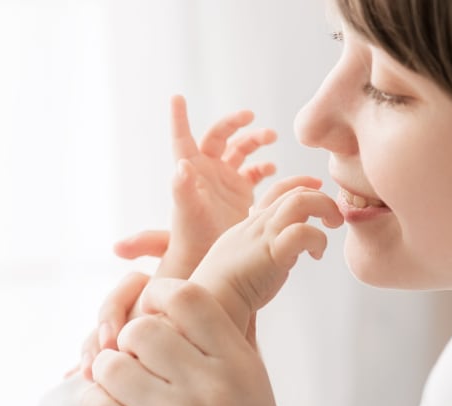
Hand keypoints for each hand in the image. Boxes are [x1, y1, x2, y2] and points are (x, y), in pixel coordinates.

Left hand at [83, 279, 316, 405]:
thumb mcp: (255, 391)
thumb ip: (220, 347)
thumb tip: (176, 300)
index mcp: (240, 365)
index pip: (186, 296)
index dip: (157, 297)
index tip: (150, 317)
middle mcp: (214, 388)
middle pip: (141, 329)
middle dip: (126, 344)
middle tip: (131, 365)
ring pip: (112, 368)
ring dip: (105, 378)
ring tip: (116, 395)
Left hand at [158, 95, 278, 278]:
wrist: (208, 262)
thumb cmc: (192, 239)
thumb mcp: (187, 214)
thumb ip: (181, 191)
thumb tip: (181, 166)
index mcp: (190, 171)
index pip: (182, 138)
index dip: (178, 118)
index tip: (176, 98)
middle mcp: (207, 172)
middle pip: (219, 137)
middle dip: (234, 123)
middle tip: (250, 117)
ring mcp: (225, 181)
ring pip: (241, 150)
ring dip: (255, 140)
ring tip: (271, 138)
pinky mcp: (241, 193)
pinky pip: (256, 171)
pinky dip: (266, 167)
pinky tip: (275, 171)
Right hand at [190, 185, 342, 330]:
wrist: (212, 300)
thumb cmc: (226, 289)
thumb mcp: (245, 260)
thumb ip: (265, 251)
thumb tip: (288, 257)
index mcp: (251, 225)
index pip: (278, 192)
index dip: (301, 185)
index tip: (318, 187)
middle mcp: (258, 224)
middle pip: (295, 193)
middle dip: (321, 199)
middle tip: (334, 219)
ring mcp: (265, 235)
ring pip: (300, 202)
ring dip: (324, 208)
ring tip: (331, 226)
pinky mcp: (273, 252)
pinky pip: (303, 231)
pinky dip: (318, 239)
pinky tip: (315, 255)